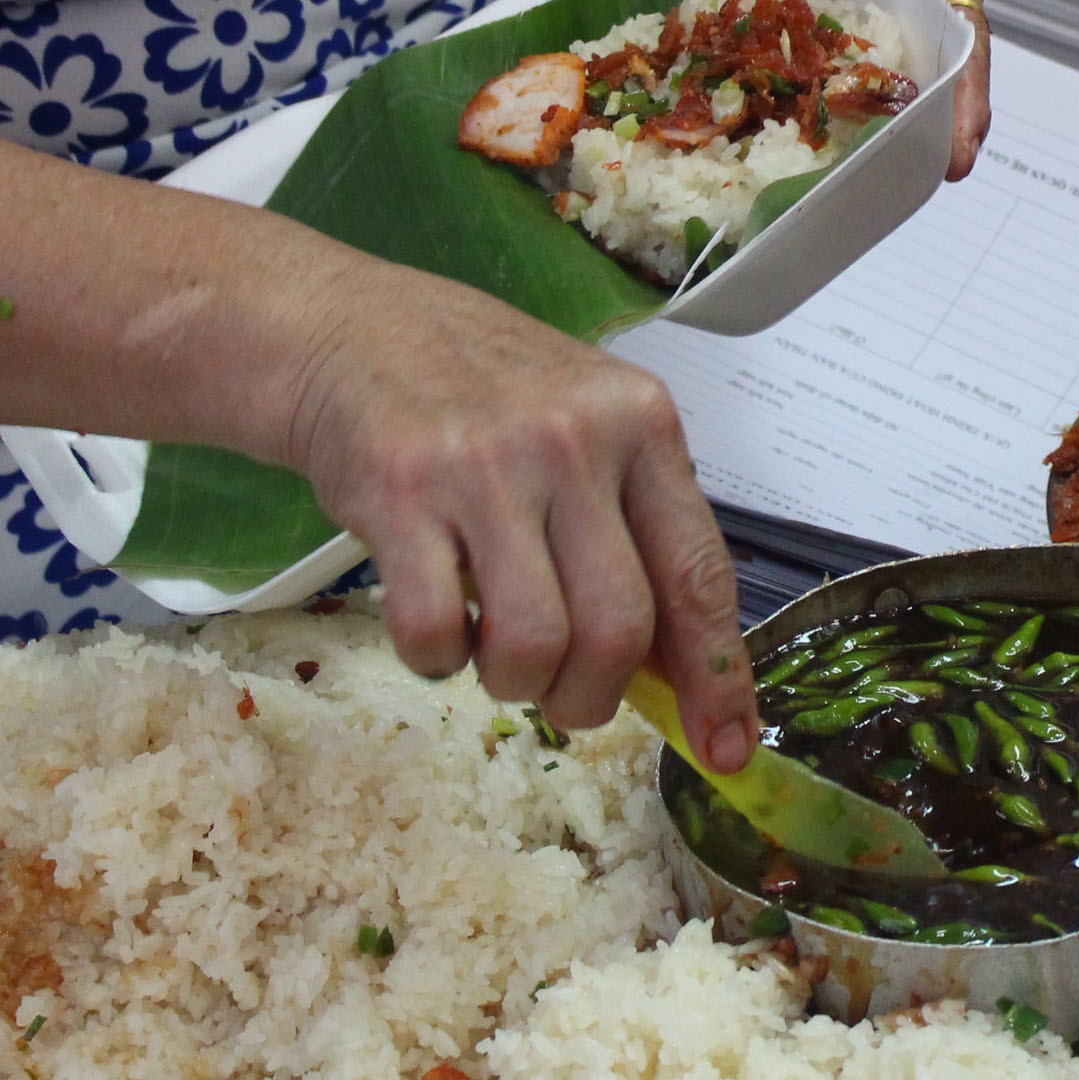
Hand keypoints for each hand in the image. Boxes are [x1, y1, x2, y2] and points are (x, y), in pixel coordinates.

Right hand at [279, 254, 758, 766]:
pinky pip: (436, 632)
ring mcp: (487, 466)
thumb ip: (636, 530)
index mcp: (643, 424)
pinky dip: (436, 659)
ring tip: (494, 654)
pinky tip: (434, 625)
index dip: (716, 677)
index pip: (699, 575)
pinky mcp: (401, 494)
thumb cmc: (482, 392)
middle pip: (618, 629)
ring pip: (533, 645)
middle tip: (565, 693)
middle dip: (592, 694)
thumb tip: (681, 674)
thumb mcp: (588, 427)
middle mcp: (576, 440)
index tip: (726, 748)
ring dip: (516, 684)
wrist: (352, 330)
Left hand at [784, 0, 994, 177]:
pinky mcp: (830, 27)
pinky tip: (765, 138)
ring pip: (871, 86)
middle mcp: (918, 5)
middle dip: (909, 140)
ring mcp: (872, 22)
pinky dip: (799, 101)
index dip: (963, 103)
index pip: (965, 42)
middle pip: (924, 83)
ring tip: (828, 190)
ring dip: (852, 131)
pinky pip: (820, 71)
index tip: (957, 157)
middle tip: (881, 195)